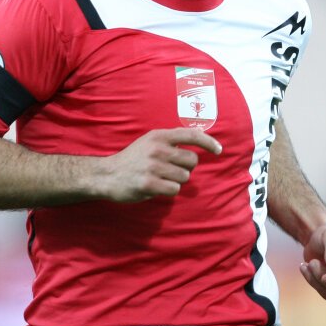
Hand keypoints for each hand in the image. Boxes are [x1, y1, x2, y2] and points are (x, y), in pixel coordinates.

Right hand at [99, 128, 221, 202]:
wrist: (107, 175)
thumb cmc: (133, 159)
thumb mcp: (149, 142)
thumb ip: (170, 140)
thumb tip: (197, 141)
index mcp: (158, 136)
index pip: (191, 134)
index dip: (209, 142)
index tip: (218, 150)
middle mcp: (157, 149)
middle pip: (192, 161)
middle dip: (186, 169)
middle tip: (172, 171)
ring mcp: (152, 166)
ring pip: (184, 177)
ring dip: (176, 182)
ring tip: (160, 179)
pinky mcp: (148, 184)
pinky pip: (174, 190)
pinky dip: (169, 191)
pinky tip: (156, 187)